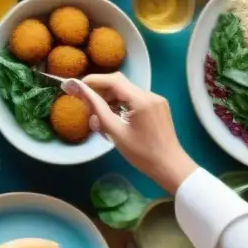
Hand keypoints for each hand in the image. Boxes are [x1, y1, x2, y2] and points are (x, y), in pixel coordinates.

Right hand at [65, 73, 197, 193]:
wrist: (170, 167)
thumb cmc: (142, 154)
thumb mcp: (116, 132)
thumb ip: (98, 109)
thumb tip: (81, 91)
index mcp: (141, 100)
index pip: (113, 80)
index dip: (93, 80)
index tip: (77, 87)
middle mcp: (150, 95)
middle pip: (120, 84)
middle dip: (101, 91)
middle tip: (86, 105)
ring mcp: (156, 100)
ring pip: (126, 92)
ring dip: (110, 99)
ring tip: (99, 116)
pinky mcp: (157, 107)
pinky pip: (135, 99)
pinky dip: (121, 105)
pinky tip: (114, 118)